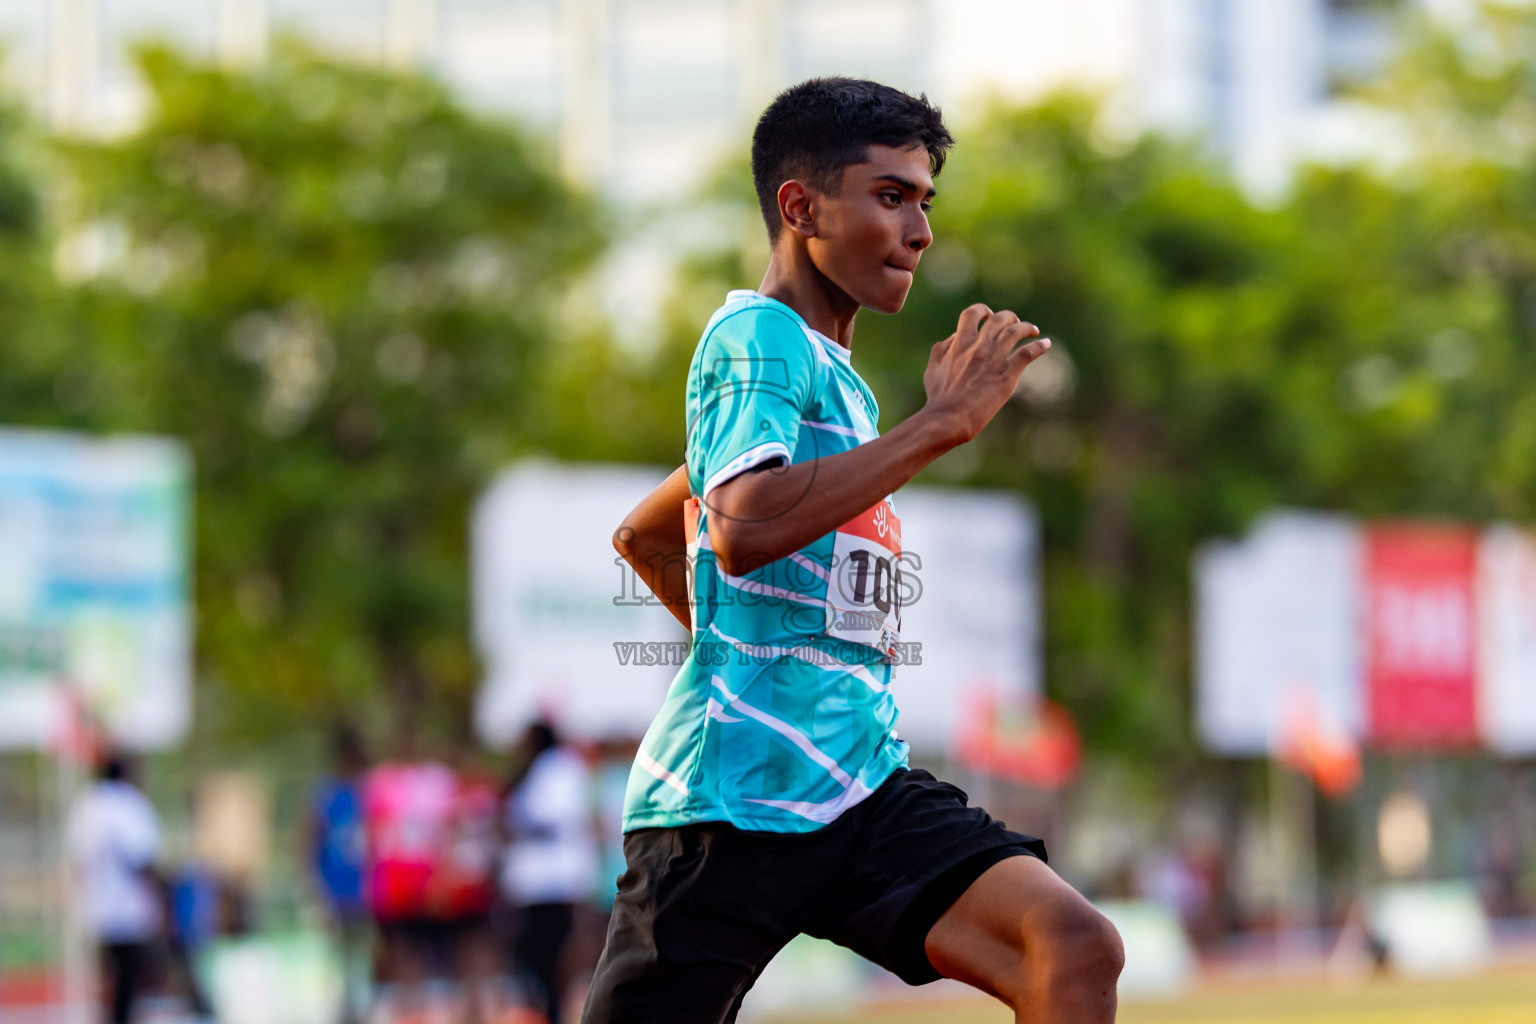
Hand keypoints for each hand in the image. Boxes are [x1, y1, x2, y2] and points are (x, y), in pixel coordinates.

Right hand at [920, 303, 1050, 445]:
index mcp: (960, 344)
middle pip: (999, 319)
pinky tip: (1046, 344)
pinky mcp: (1007, 375)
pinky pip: (1027, 353)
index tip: (988, 315)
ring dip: (1027, 327)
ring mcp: (994, 360)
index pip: (972, 314)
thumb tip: (955, 336)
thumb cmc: (939, 397)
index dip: (982, 311)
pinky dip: (1039, 346)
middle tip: (1014, 323)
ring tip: (1033, 330)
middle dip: (1009, 317)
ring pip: (1016, 332)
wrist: (949, 418)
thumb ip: (942, 348)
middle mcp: (979, 347)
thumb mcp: (932, 368)